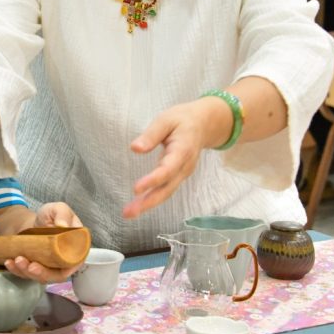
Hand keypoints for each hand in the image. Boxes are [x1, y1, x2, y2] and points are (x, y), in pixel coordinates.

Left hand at [2, 203, 83, 282]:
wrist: (34, 222)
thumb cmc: (50, 216)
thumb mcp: (58, 208)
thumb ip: (63, 213)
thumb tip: (63, 225)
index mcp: (75, 249)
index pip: (73, 264)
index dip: (63, 269)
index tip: (53, 263)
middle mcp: (64, 261)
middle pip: (56, 275)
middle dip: (42, 273)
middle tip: (30, 266)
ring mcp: (50, 267)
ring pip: (41, 277)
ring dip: (28, 272)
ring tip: (16, 260)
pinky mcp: (37, 269)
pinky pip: (28, 274)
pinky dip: (18, 270)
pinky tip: (9, 262)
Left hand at [124, 100, 214, 218]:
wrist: (204, 124)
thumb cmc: (183, 120)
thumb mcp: (166, 120)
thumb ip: (151, 134)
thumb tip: (135, 148)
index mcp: (183, 150)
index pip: (167, 169)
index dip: (153, 180)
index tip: (136, 189)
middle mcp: (184, 166)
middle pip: (167, 188)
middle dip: (148, 202)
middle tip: (129, 213)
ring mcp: (182, 173)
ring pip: (166, 192)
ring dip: (148, 205)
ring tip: (129, 213)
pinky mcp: (178, 176)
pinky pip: (166, 190)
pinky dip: (152, 200)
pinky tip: (138, 206)